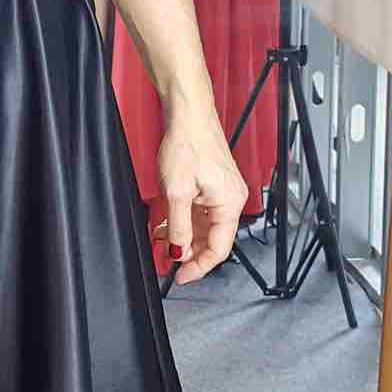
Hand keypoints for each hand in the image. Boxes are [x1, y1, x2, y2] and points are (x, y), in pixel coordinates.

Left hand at [151, 119, 247, 284]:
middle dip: (188, 251)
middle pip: (212, 240)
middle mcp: (230, 200)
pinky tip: (166, 225)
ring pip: (203, 228)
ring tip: (161, 240)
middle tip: (167, 260)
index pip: (218, 249)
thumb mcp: (176, 193)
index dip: (198, 267)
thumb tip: (178, 252)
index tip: (180, 276)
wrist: (187, 115)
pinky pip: (199, 214)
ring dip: (182, 237)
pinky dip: (183, 222)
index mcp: (230, 204)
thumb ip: (178, 227)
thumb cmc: (188, 143)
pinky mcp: (211, 187)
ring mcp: (221, 193)